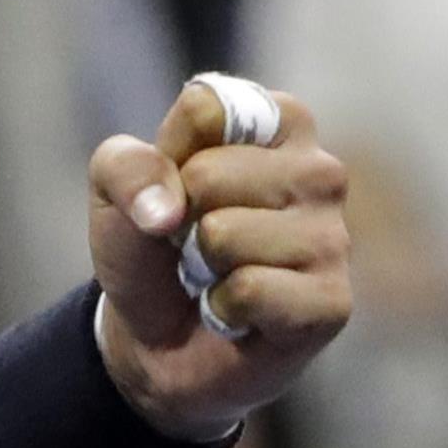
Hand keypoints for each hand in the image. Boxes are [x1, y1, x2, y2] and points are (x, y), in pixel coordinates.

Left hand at [88, 78, 353, 439]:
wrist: (155, 339)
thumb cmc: (151, 249)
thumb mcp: (113, 192)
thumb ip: (125, 166)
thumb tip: (167, 212)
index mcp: (279, 123)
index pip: (205, 108)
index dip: (167, 157)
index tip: (177, 187)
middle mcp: (320, 170)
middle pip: (209, 173)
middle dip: (179, 218)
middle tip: (194, 244)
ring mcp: (334, 235)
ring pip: (224, 234)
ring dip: (200, 266)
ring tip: (217, 277)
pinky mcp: (332, 300)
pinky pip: (247, 289)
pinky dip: (220, 308)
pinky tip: (236, 312)